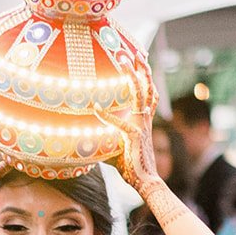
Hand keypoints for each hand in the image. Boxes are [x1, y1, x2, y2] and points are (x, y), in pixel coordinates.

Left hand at [104, 65, 159, 191]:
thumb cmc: (133, 169)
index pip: (148, 96)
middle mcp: (144, 120)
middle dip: (141, 69)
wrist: (146, 181)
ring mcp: (141, 126)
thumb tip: (86, 147)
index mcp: (144, 122)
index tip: (141, 64)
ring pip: (140, 95)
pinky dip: (106, 115)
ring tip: (124, 60)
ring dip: (132, 76)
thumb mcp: (117, 152)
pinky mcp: (133, 135)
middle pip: (147, 88)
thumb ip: (105, 145)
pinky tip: (96, 108)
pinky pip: (119, 122)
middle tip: (134, 53)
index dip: (146, 79)